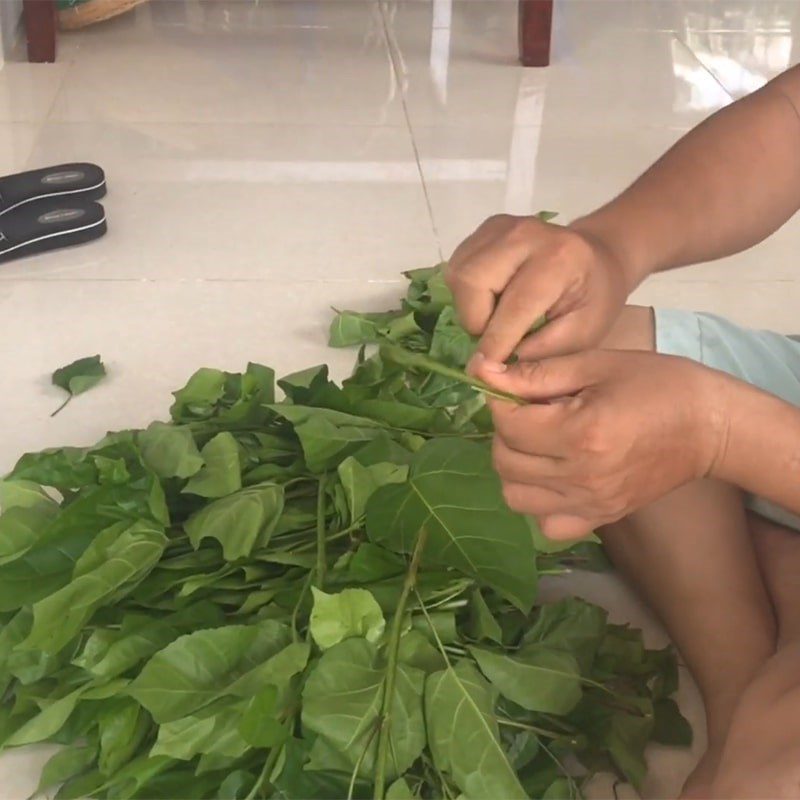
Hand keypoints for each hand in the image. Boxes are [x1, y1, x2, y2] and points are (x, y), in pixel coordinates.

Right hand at [445, 214, 634, 364]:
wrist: (597, 257)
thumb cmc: (593, 300)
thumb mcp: (582, 335)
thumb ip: (538, 353)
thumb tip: (488, 369)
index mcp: (560, 258)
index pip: (515, 305)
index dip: (495, 342)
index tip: (482, 370)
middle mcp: (525, 233)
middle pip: (472, 281)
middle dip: (476, 319)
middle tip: (497, 335)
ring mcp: (501, 226)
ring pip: (458, 275)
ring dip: (470, 307)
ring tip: (497, 316)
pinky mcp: (485, 229)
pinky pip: (458, 267)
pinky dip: (468, 293)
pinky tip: (492, 298)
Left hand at [473, 350, 728, 538]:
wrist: (710, 427)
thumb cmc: (657, 384)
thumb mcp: (596, 364)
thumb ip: (536, 374)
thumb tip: (484, 373)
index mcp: (581, 433)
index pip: (507, 425)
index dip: (500, 401)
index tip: (515, 387)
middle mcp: (581, 477)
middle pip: (505, 462)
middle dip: (505, 432)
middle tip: (530, 412)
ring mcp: (591, 504)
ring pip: (515, 497)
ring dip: (515, 467)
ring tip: (538, 443)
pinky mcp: (601, 519)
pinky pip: (547, 524)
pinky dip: (539, 501)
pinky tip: (552, 475)